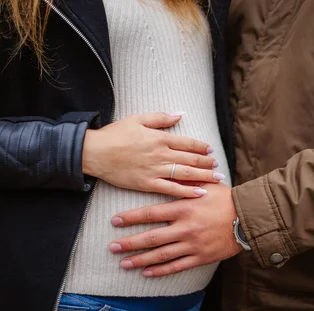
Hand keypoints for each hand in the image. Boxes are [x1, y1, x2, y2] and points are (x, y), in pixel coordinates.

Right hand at [82, 112, 223, 197]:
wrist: (95, 152)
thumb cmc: (115, 134)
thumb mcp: (138, 119)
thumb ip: (161, 118)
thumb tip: (180, 114)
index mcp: (159, 137)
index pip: (187, 142)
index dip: (201, 147)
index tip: (211, 150)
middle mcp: (160, 154)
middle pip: (190, 159)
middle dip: (207, 163)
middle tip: (218, 167)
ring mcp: (155, 170)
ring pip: (185, 174)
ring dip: (203, 176)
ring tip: (216, 179)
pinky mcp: (147, 183)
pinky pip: (171, 188)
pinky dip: (187, 191)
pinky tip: (200, 193)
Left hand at [109, 183, 242, 276]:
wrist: (248, 219)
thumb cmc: (226, 199)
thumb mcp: (206, 185)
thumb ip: (186, 182)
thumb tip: (171, 171)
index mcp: (183, 208)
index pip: (150, 214)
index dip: (131, 218)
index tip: (115, 221)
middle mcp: (184, 228)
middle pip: (151, 237)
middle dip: (129, 243)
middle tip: (112, 247)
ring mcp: (192, 245)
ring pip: (161, 255)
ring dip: (140, 260)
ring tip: (124, 263)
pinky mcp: (200, 257)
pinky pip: (177, 266)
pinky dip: (160, 271)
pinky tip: (146, 273)